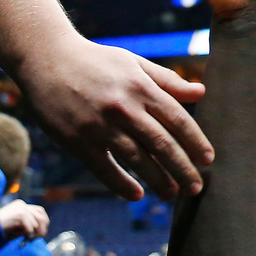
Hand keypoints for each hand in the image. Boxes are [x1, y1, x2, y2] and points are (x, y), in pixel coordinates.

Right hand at [0, 200, 48, 239]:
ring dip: (35, 233)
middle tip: (35, 239)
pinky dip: (28, 234)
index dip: (43, 222)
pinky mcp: (20, 213)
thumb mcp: (16, 226)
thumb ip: (28, 226)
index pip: (39, 211)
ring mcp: (21, 208)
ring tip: (28, 239)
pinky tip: (22, 237)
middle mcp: (22, 204)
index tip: (40, 233)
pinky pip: (30, 227)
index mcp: (21, 205)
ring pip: (37, 222)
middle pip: (41, 216)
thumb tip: (42, 232)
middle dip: (42, 228)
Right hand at [14, 37, 210, 200]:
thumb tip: (201, 93)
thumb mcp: (135, 63)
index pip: (177, 119)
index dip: (195, 142)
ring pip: (136, 159)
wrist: (46, 59)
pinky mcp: (77, 141)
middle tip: (196, 188)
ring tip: (172, 195)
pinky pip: (103, 168)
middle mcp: (124, 108)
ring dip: (157, 180)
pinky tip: (136, 195)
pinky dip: (121, 184)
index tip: (209, 160)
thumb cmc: (96, 60)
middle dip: (183, 168)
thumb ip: (168, 80)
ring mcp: (100, 126)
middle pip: (162, 144)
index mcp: (142, 87)